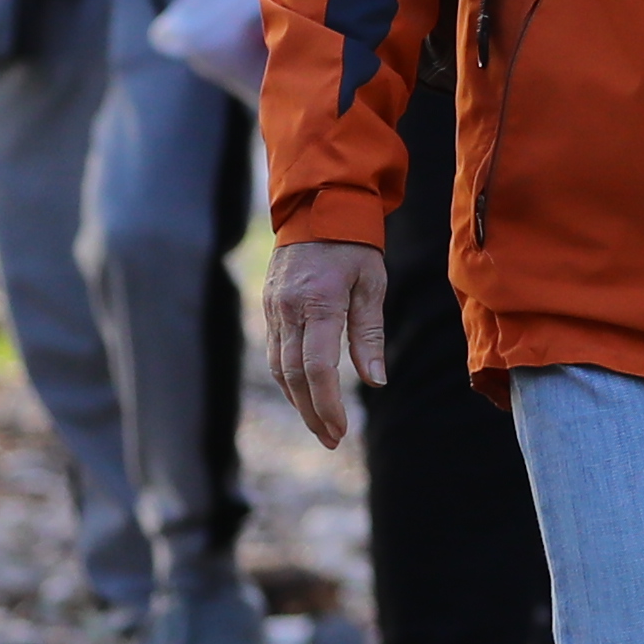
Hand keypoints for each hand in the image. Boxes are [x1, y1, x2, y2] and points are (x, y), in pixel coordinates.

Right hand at [264, 237, 390, 448]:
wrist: (319, 204)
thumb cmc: (354, 244)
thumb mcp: (372, 284)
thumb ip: (369, 334)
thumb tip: (374, 380)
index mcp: (318, 302)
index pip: (316, 367)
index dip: (327, 405)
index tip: (341, 430)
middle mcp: (289, 308)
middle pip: (293, 376)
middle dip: (312, 413)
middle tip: (331, 439)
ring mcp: (273, 308)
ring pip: (279, 367)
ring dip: (298, 401)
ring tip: (320, 425)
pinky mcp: (268, 306)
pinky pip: (274, 351)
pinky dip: (288, 379)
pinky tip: (303, 394)